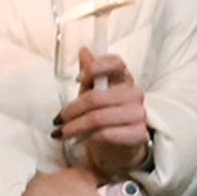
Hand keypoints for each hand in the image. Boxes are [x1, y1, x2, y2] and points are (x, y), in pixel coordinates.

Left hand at [57, 47, 151, 179]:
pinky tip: (84, 139)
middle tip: (57, 120)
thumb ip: (89, 73)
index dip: (95, 68)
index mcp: (123, 78)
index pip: (116, 63)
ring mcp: (139, 113)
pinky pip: (108, 133)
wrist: (117, 145)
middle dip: (72, 110)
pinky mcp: (139, 133)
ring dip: (76, 127)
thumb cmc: (103, 114)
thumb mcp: (92, 91)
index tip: (77, 78)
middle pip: (98, 97)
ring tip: (63, 133)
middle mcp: (134, 93)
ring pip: (100, 117)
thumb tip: (84, 51)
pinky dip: (92, 137)